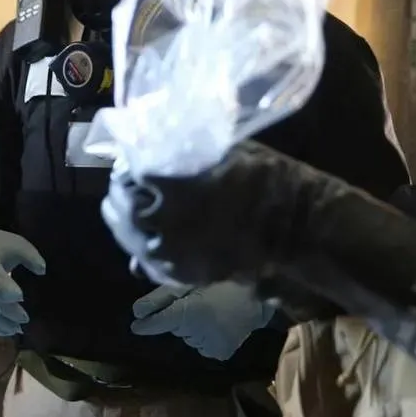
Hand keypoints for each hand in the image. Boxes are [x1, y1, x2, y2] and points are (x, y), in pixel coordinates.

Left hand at [102, 140, 328, 286]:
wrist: (292, 223)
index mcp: (170, 186)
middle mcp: (164, 222)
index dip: (128, 167)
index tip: (132, 161)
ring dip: (128, 223)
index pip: (129, 175)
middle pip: (123, 207)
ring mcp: (172, 254)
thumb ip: (181, 146)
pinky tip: (147, 238)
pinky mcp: (183, 274)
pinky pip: (148, 264)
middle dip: (122, 193)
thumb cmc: (260, 176)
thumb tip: (149, 141)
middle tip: (127, 184)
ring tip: (135, 210)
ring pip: (131, 239)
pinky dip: (142, 249)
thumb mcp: (219, 147)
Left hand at [130, 282, 275, 359]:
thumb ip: (161, 297)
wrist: (260, 295)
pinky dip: (206, 336)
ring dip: (193, 326)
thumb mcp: (190, 282)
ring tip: (211, 310)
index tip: (135, 325)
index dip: (146, 324)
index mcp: (188, 313)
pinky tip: (219, 323)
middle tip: (197, 301)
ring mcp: (209, 347)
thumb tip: (136, 313)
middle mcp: (196, 334)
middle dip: (179, 316)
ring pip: (189, 337)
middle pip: (176, 328)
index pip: (158, 324)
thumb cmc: (222, 280)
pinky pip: (202, 345)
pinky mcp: (219, 353)